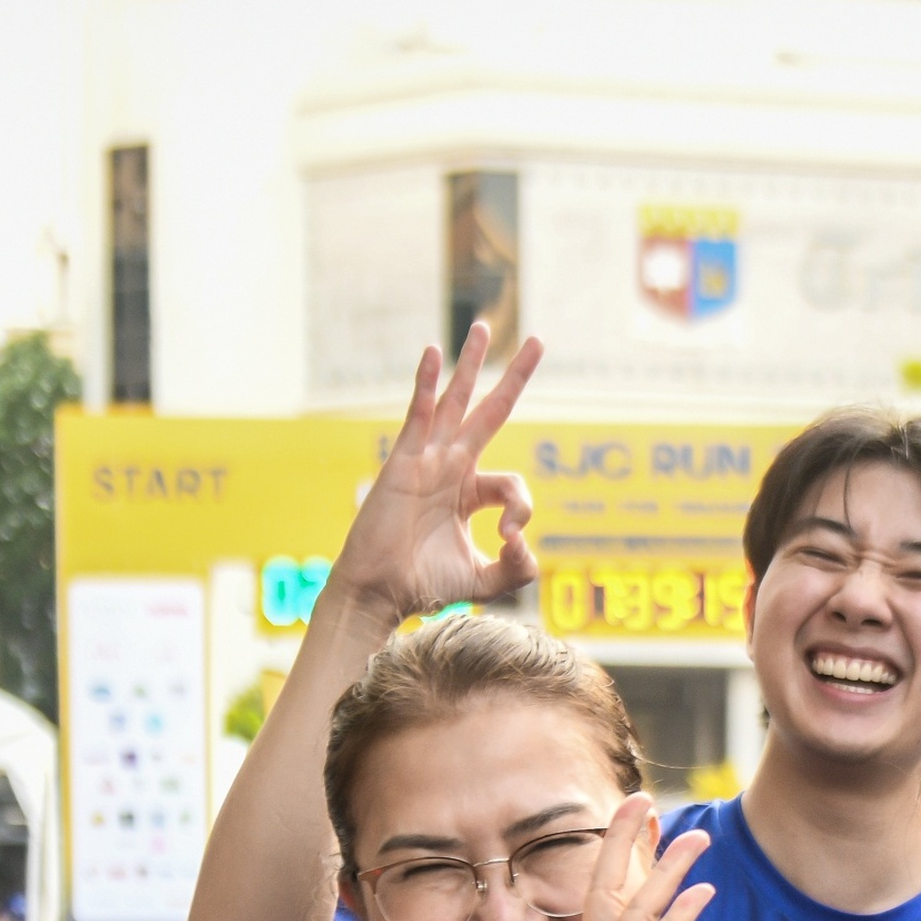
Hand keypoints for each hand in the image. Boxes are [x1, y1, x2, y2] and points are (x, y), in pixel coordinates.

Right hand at [325, 323, 541, 626]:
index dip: (522, 509)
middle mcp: (450, 468)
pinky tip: (433, 352)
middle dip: (514, 378)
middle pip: (489, 413)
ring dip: (471, 365)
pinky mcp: (404, 460)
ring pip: (455, 402)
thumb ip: (516, 570)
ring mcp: (427, 460)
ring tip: (485, 328)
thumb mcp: (484, 580)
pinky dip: (425, 382)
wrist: (381, 592)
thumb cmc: (425, 586)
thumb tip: (528, 546)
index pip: (512, 485)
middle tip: (539, 343)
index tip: (511, 539)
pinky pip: (418, 413)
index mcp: (470, 492)